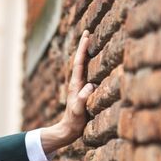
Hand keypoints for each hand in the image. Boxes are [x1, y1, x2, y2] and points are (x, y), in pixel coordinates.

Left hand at [40, 30, 94, 153]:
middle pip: (79, 60)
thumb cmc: (74, 120)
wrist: (68, 129)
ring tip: (89, 41)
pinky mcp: (82, 91)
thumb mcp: (79, 109)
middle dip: (83, 46)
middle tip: (87, 31)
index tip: (87, 36)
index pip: (79, 62)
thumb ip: (83, 98)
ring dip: (85, 52)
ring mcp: (78, 85)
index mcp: (75, 84)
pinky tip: (91, 62)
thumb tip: (91, 85)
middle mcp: (76, 82)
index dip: (83, 49)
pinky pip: (85, 73)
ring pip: (82, 65)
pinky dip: (88, 63)